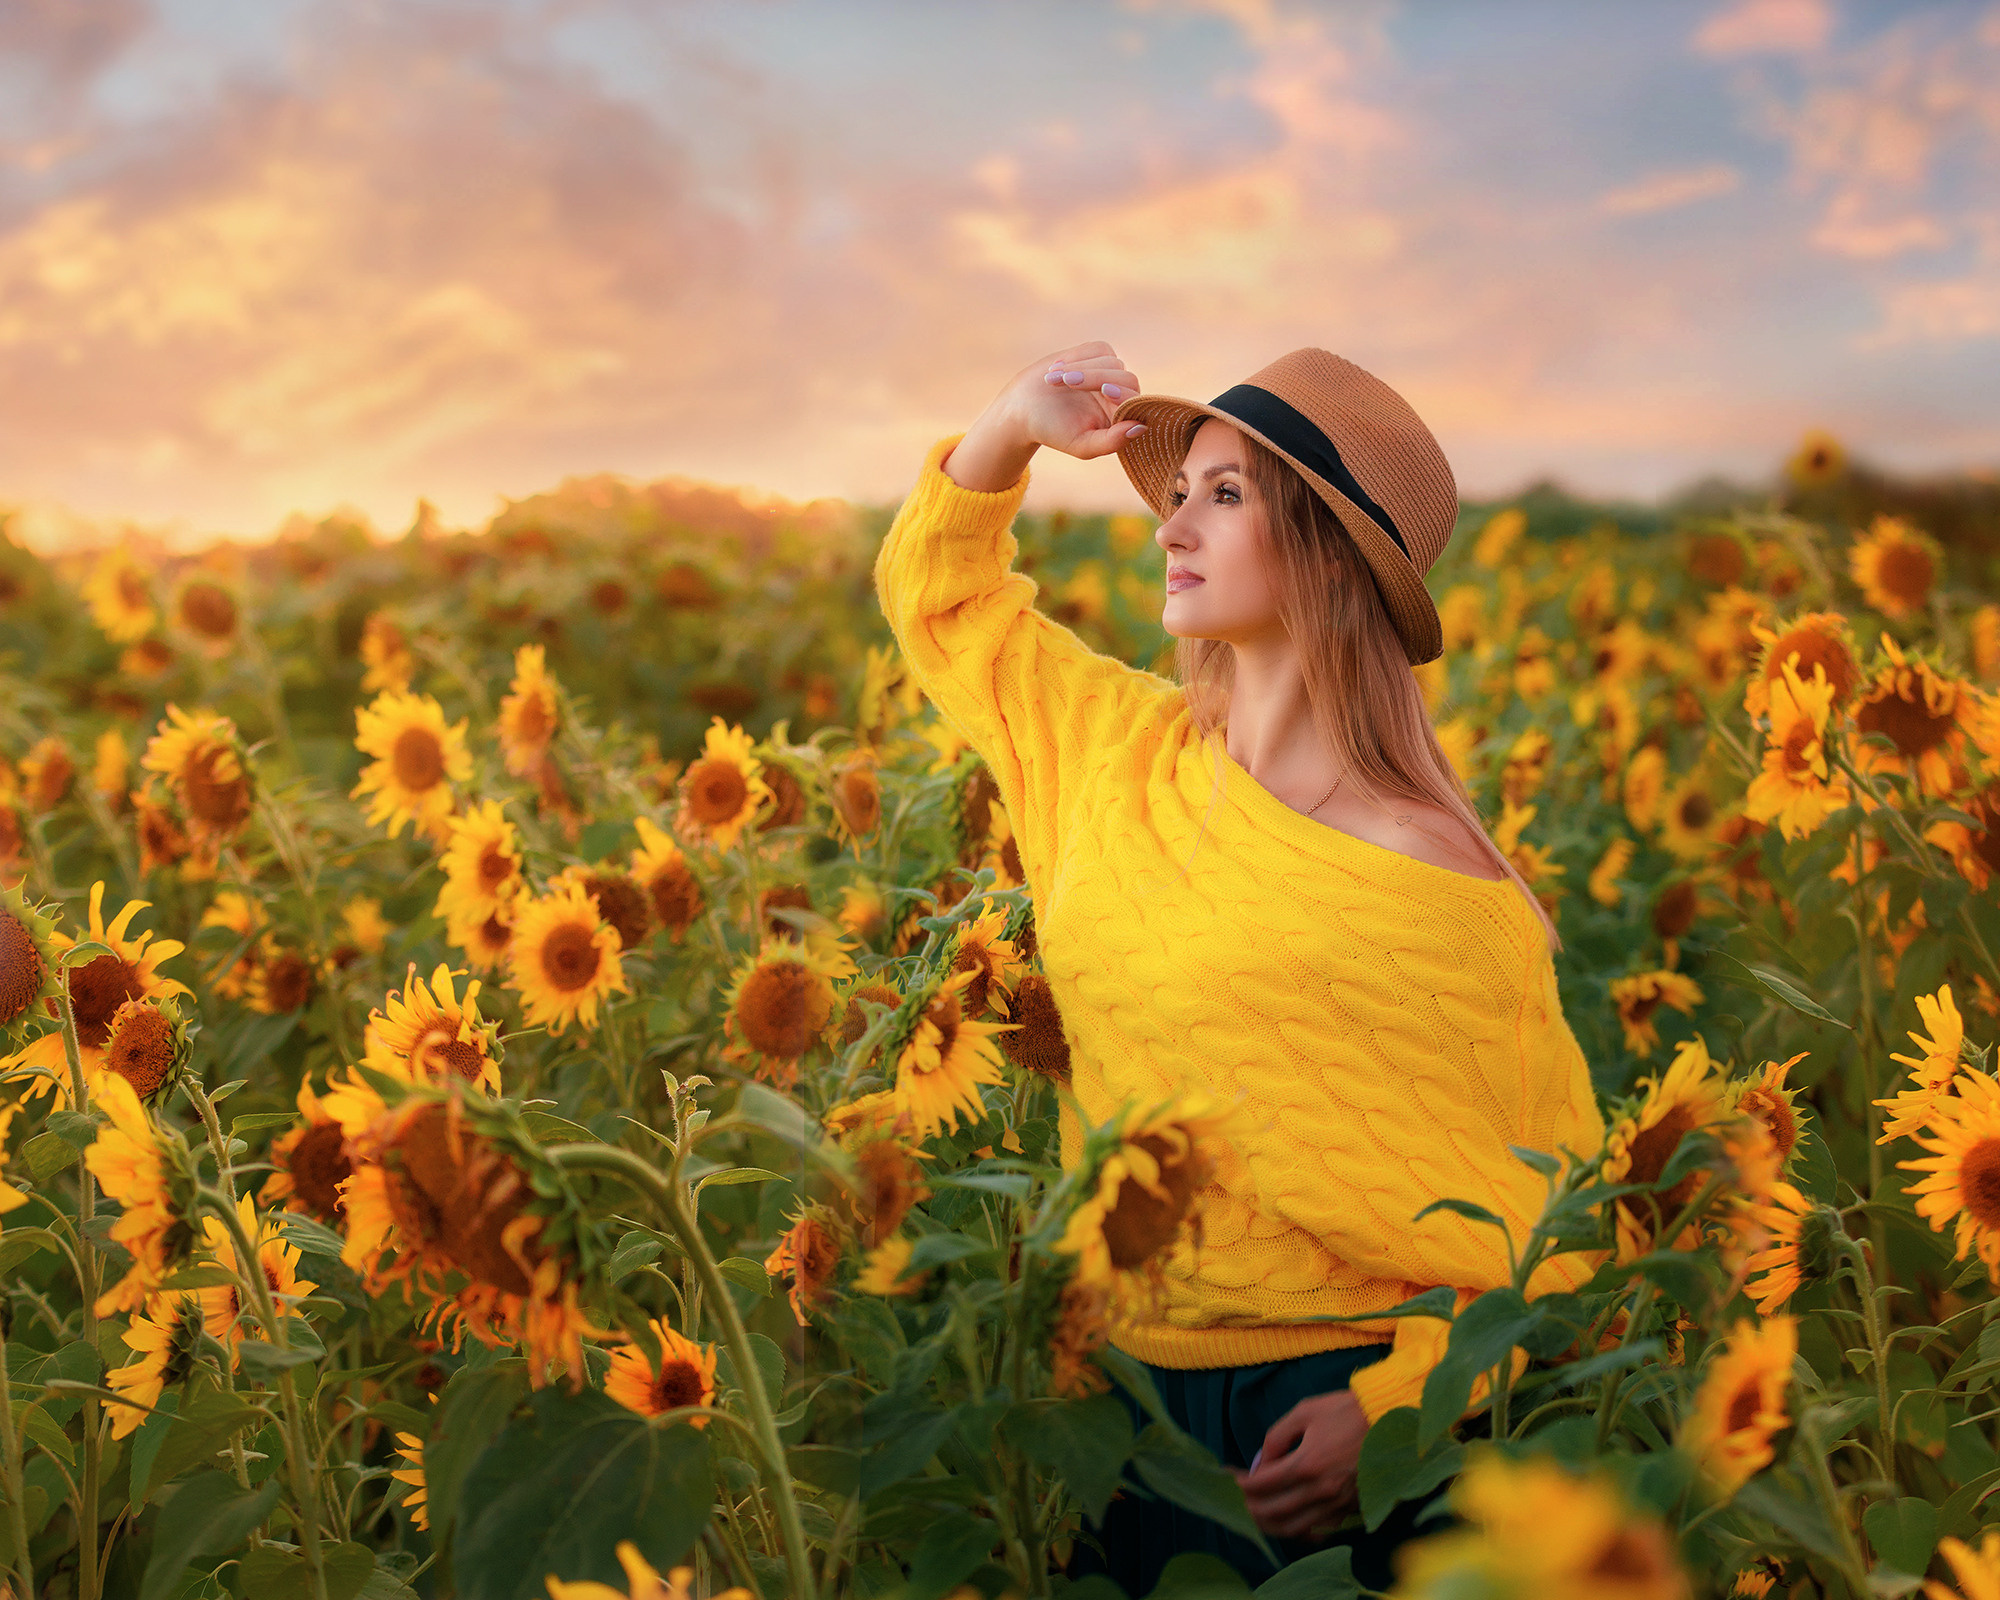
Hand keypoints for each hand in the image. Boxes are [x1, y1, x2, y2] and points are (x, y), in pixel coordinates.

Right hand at [942, 341, 1144, 490]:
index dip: (1124, 395)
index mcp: (1120, 419)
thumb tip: (1140, 427)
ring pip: (1111, 362)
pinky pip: (1099, 349)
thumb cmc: (1053, 432)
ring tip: (1054, 380)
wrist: (1025, 407)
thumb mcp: (1081, 445)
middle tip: (1068, 382)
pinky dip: (1078, 356)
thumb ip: (1111, 442)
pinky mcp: (1098, 355)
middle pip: (1126, 379)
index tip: (1105, 392)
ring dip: (1081, 368)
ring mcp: (1110, 374)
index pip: (1135, 403)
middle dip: (1097, 378)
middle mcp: (1119, 396)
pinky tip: (1057, 369)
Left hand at [1230, 1391, 1367, 1540]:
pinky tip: (1288, 1520)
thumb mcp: (1305, 1412)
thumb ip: (1276, 1438)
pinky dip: (1298, 1530)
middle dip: (1247, 1507)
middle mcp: (1322, 1490)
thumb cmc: (1346, 1410)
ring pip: (1294, 1528)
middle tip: (1234, 1498)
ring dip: (1269, 1524)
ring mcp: (1338, 1504)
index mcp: (1307, 1463)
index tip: (1226, 1477)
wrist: (1391, 1417)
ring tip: (1254, 1513)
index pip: (1261, 1485)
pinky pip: (1319, 1530)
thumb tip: (1260, 1463)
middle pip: (1272, 1512)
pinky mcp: (1351, 1509)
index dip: (1238, 1484)